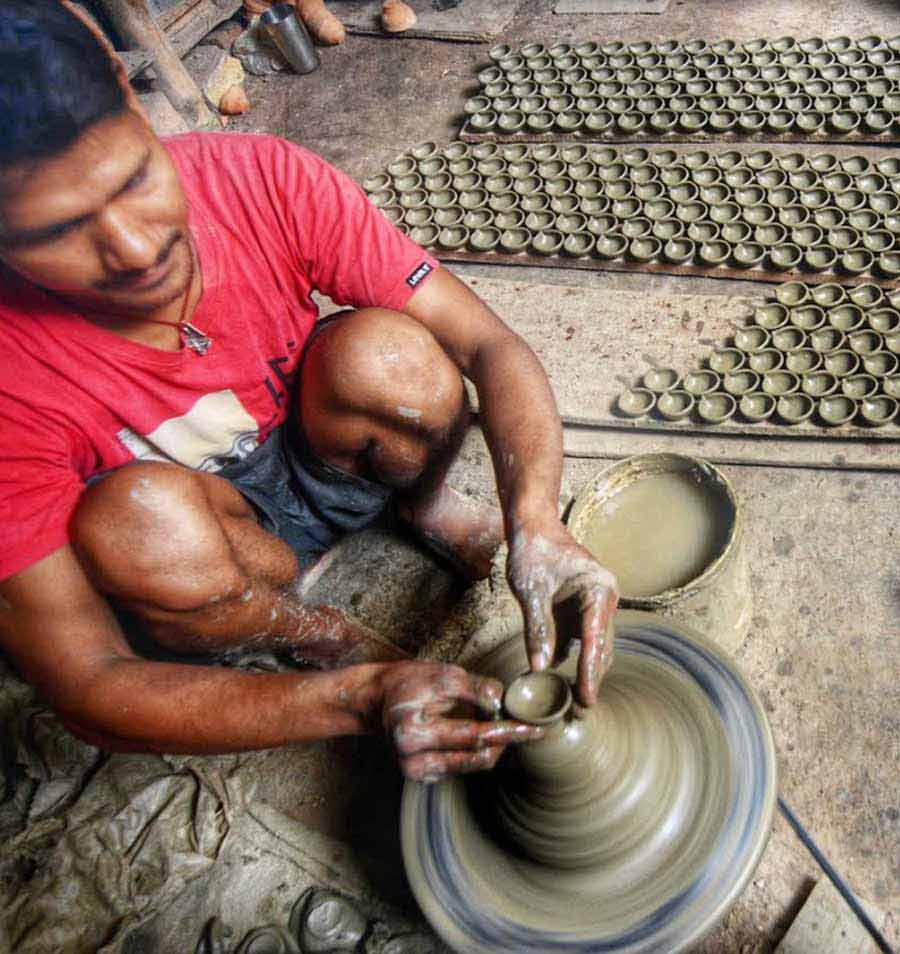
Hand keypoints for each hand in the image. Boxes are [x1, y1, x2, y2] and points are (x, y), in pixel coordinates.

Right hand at [380, 661, 543, 781]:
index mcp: (412, 732)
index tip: (535, 729)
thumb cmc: (411, 682)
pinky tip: (479, 735)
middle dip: (504, 741)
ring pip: (472, 766)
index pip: (473, 736)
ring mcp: (415, 772)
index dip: (507, 732)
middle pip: (477, 758)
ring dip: (492, 746)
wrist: (379, 699)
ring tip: (501, 725)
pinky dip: (475, 752)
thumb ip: (475, 688)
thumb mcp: (442, 674)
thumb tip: (505, 702)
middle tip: (523, 723)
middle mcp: (411, 760)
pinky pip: (460, 767)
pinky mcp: (421, 777)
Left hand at [506, 520, 618, 706]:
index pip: (595, 639)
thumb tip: (540, 667)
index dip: (590, 672)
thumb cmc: (534, 552)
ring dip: (583, 673)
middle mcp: (604, 600)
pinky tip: (561, 682)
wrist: (534, 528)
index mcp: (598, 590)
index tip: (586, 699)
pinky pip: (580, 641)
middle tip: (578, 713)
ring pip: (593, 647)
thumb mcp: (530, 590)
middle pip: (600, 648)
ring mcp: (595, 607)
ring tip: (571, 705)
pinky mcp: (582, 612)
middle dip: (590, 679)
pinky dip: (572, 660)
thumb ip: (538, 628)